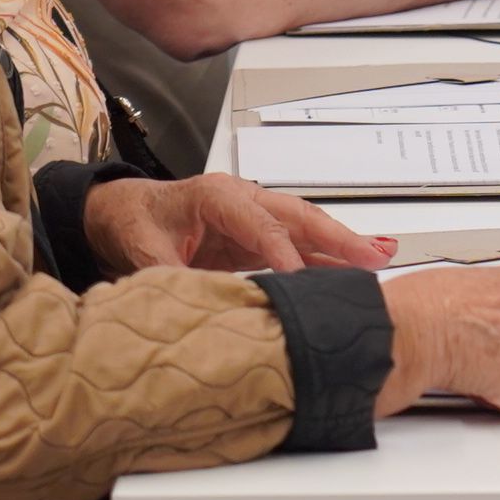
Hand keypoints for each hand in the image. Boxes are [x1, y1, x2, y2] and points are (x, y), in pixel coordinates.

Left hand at [85, 171, 394, 276]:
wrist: (119, 213)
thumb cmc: (132, 220)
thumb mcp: (142, 250)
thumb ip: (170, 275)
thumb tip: (195, 304)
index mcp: (216, 195)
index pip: (260, 224)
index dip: (283, 253)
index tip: (301, 279)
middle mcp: (243, 200)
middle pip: (299, 217)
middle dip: (338, 237)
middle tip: (373, 255)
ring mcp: (253, 217)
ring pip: (305, 228)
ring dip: (342, 244)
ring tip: (380, 256)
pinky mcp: (255, 238)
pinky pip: (297, 245)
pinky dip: (326, 256)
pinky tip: (354, 265)